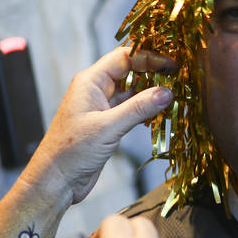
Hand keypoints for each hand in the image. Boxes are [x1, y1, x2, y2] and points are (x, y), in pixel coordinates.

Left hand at [20, 47, 175, 207]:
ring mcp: (104, 106)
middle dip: (155, 73)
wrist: (57, 180)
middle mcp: (97, 90)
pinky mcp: (110, 122)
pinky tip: (163, 112)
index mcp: (91, 82)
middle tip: (180, 79)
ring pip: (134, 90)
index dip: (149, 57)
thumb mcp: (108, 128)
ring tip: (176, 95)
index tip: (173, 65)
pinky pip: (133, 108)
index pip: (124, 57)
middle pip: (131, 71)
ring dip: (153, 92)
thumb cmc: (72, 151)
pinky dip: (148, 108)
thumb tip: (167, 92)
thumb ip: (138, 108)